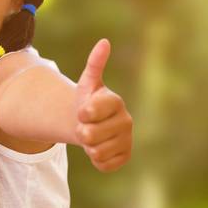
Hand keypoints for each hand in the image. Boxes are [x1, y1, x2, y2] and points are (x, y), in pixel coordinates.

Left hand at [73, 39, 132, 171]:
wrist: (93, 124)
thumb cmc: (88, 101)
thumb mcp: (87, 83)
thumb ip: (94, 64)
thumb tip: (104, 42)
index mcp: (115, 102)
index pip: (89, 111)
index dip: (81, 113)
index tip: (82, 111)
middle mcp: (126, 121)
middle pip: (89, 135)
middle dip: (81, 132)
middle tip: (85, 126)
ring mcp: (127, 140)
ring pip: (95, 151)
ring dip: (88, 146)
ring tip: (92, 137)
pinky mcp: (125, 156)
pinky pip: (104, 165)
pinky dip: (97, 160)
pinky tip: (99, 149)